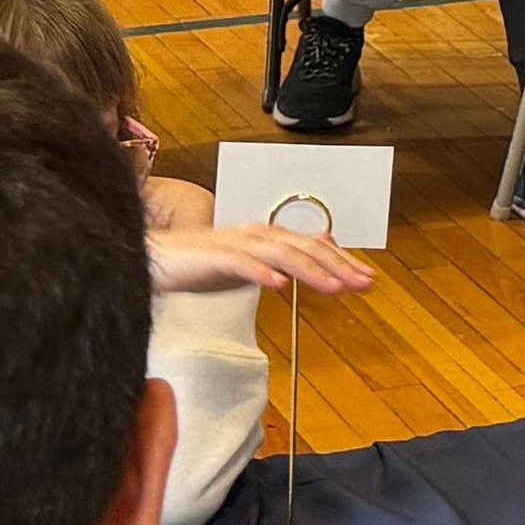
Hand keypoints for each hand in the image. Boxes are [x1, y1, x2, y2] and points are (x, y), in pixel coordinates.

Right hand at [149, 222, 374, 298]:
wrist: (156, 260)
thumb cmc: (201, 263)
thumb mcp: (252, 261)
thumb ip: (284, 255)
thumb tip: (319, 246)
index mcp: (268, 237)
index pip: (314, 247)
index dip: (343, 261)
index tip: (368, 279)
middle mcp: (257, 236)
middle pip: (305, 248)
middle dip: (338, 265)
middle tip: (365, 284)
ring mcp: (236, 244)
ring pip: (281, 253)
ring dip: (311, 270)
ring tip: (334, 288)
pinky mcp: (213, 257)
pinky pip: (241, 263)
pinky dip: (261, 272)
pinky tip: (279, 286)